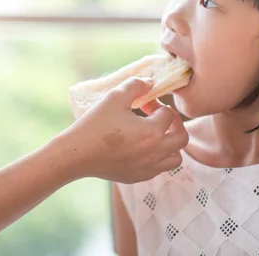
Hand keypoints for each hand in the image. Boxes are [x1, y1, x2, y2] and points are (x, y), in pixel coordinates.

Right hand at [52, 78, 188, 183]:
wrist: (76, 154)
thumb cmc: (95, 124)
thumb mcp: (114, 97)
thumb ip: (135, 86)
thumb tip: (150, 82)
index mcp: (152, 132)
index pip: (168, 114)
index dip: (156, 104)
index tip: (143, 102)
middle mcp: (155, 153)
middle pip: (182, 138)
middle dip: (174, 124)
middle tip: (159, 117)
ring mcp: (147, 168)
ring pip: (175, 158)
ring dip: (170, 144)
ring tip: (155, 135)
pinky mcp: (137, 177)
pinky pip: (158, 169)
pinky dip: (157, 158)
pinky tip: (141, 148)